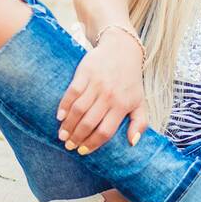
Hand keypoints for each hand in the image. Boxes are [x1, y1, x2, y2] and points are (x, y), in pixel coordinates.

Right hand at [56, 28, 146, 154]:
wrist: (122, 50)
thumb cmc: (130, 80)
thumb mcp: (140, 102)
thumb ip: (140, 123)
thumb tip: (133, 142)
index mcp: (123, 105)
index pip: (105, 131)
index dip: (92, 144)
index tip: (82, 151)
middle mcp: (109, 96)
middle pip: (89, 123)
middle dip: (77, 137)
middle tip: (68, 145)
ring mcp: (96, 84)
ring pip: (79, 110)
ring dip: (68, 125)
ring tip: (62, 135)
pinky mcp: (85, 73)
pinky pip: (72, 92)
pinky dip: (64, 106)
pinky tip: (60, 116)